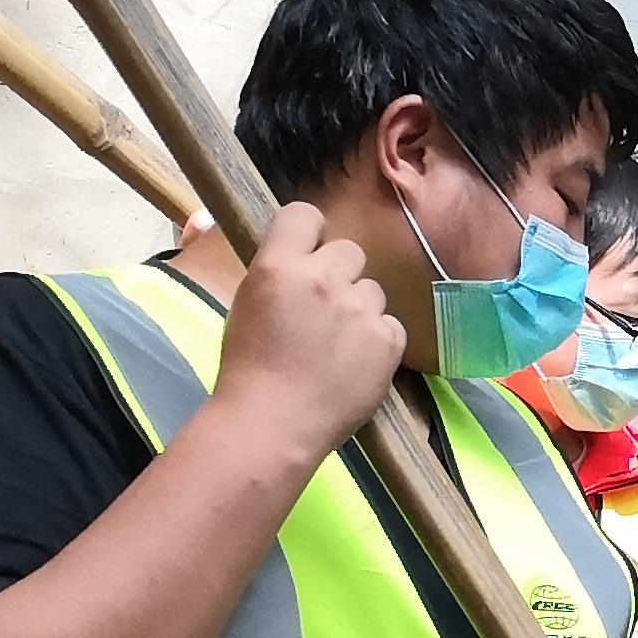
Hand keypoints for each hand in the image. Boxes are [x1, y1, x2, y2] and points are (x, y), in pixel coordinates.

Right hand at [209, 201, 399, 458]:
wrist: (272, 423)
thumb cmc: (248, 368)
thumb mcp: (247, 303)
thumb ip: (276, 273)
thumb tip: (295, 255)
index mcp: (279, 265)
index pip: (305, 214)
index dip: (309, 233)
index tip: (309, 254)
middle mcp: (323, 279)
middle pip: (349, 250)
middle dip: (340, 273)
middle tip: (325, 308)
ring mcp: (360, 310)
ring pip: (373, 290)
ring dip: (360, 309)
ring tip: (338, 344)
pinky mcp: (387, 340)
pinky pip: (391, 324)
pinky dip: (378, 341)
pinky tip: (355, 363)